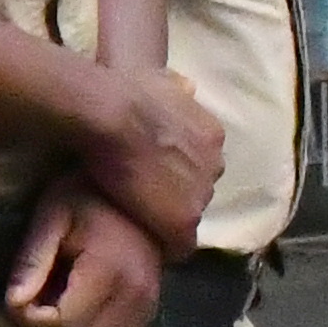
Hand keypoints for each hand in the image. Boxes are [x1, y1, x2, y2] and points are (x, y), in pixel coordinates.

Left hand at [3, 182, 165, 326]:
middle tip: (32, 304)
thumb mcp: (50, 217)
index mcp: (109, 269)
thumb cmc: (87, 198)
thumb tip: (14, 303)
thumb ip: (32, 260)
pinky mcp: (151, 311)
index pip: (64, 324)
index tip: (17, 298)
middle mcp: (135, 294)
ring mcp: (148, 305)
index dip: (31, 320)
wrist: (141, 191)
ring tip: (54, 310)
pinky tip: (79, 316)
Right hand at [62, 62, 226, 256]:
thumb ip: (177, 91)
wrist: (112, 115)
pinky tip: (144, 240)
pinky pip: (179, 245)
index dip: (175, 174)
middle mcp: (216, 166)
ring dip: (167, 217)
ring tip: (140, 217)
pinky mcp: (185, 221)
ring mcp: (203, 195)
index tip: (153, 176)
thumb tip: (184, 87)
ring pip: (188, 217)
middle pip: (197, 192)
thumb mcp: (162, 81)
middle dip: (175, 195)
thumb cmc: (126, 93)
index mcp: (212, 136)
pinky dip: (164, 244)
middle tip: (144, 195)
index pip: (199, 166)